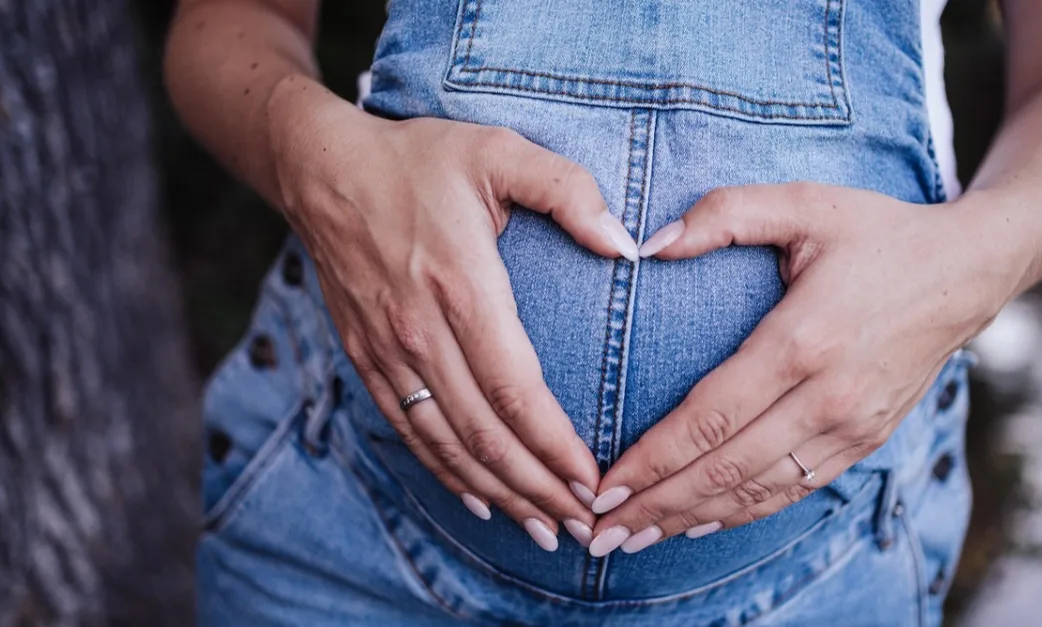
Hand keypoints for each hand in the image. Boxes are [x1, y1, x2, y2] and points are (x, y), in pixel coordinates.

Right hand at [269, 95, 640, 550]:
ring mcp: (389, 351)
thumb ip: (568, 191)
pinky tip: (479, 499)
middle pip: (484, 433)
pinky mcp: (367, 358)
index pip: (515, 389)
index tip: (592, 480)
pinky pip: (410, 431)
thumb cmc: (420, 158)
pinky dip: (445, 473)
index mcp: (462, 286)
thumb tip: (625, 244)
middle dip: (536, 488)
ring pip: (447, 444)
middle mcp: (421, 331)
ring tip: (541, 528)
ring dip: (498, 493)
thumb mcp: (500, 152)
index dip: (554, 445)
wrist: (322, 169)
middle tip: (582, 525)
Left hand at [586, 182, 1008, 555]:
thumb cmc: (879, 233)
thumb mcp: (804, 203)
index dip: (652, 459)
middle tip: (597, 531)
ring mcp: (851, 427)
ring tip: (632, 538)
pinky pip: (793, 491)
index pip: (711, 417)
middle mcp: (828, 397)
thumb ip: (724, 214)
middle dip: (655, 505)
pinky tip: (697, 523)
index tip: (602, 485)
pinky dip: (741, 514)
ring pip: (757, 492)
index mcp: (804, 340)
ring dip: (689, 520)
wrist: (969, 272)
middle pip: (725, 469)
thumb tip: (648, 245)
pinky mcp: (865, 441)